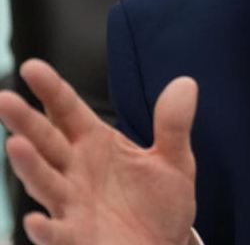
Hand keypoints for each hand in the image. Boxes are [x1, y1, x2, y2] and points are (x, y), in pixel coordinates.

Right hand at [0, 59, 197, 244]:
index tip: (32, 67)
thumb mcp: (174, 159)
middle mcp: (76, 171)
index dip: (51, 90)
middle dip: (25, 122)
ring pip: (45, 182)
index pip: (68, 111)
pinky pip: (57, 233)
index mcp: (95, 143)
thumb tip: (186, 83)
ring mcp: (72, 204)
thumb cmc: (161, 201)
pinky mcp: (76, 238)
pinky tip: (36, 221)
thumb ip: (173, 124)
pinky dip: (46, 228)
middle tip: (5, 99)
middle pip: (46, 142)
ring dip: (29, 166)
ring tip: (15, 145)